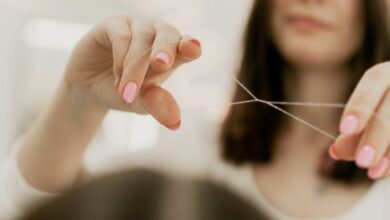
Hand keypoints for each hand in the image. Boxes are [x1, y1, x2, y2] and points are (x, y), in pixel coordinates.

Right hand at [64, 16, 201, 129]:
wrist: (90, 90)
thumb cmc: (125, 93)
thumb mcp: (142, 103)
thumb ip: (157, 106)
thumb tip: (175, 123)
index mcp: (173, 51)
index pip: (187, 44)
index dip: (190, 46)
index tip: (192, 50)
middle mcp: (157, 34)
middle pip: (167, 35)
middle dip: (165, 50)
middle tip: (161, 65)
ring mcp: (136, 26)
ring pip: (142, 38)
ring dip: (135, 68)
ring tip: (126, 92)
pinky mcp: (113, 25)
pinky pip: (121, 36)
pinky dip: (120, 59)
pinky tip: (117, 76)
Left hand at [330, 62, 389, 178]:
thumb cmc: (384, 109)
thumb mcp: (369, 114)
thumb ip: (353, 132)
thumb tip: (335, 151)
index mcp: (387, 74)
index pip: (374, 81)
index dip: (359, 106)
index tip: (344, 129)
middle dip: (375, 138)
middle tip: (361, 162)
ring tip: (374, 173)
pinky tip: (387, 171)